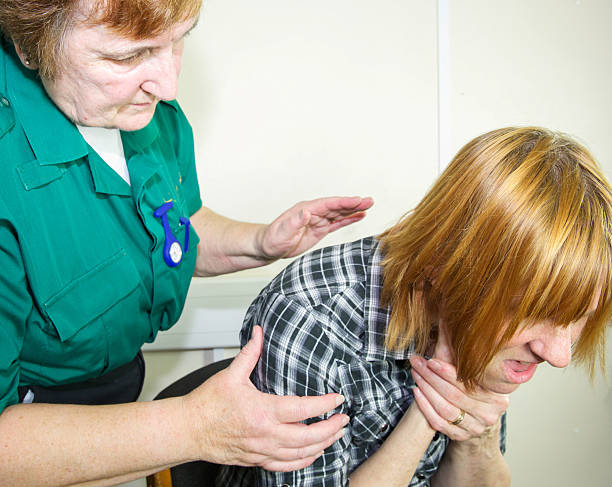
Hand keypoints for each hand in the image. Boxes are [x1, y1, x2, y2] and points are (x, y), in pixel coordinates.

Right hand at [183, 326, 348, 470]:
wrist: (189, 430)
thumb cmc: (208, 404)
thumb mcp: (231, 374)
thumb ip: (250, 353)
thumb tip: (258, 332)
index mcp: (263, 411)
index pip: (303, 409)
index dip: (325, 404)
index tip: (338, 399)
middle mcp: (266, 434)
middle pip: (308, 436)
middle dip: (331, 428)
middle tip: (344, 419)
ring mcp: (262, 450)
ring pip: (300, 454)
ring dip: (322, 445)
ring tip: (335, 435)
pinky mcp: (257, 460)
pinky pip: (286, 466)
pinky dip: (304, 461)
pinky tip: (313, 453)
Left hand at [258, 196, 373, 258]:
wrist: (267, 247)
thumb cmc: (272, 240)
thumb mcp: (281, 232)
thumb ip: (294, 222)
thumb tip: (306, 212)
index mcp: (305, 210)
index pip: (328, 204)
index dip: (343, 202)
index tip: (357, 201)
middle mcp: (313, 212)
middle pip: (336, 206)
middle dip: (353, 204)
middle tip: (370, 201)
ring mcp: (317, 220)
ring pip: (339, 214)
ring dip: (353, 210)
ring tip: (369, 206)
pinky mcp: (319, 230)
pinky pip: (336, 223)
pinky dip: (348, 220)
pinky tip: (359, 216)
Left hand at [408, 323, 508, 440]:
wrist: (475, 416)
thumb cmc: (471, 386)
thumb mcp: (472, 369)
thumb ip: (460, 348)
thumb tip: (445, 314)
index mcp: (497, 396)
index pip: (468, 383)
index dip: (446, 371)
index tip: (430, 360)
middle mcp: (489, 415)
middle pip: (454, 395)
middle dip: (431, 377)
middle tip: (416, 363)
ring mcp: (475, 428)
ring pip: (445, 409)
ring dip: (426, 390)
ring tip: (414, 374)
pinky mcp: (460, 437)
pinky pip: (439, 423)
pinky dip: (425, 407)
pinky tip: (416, 392)